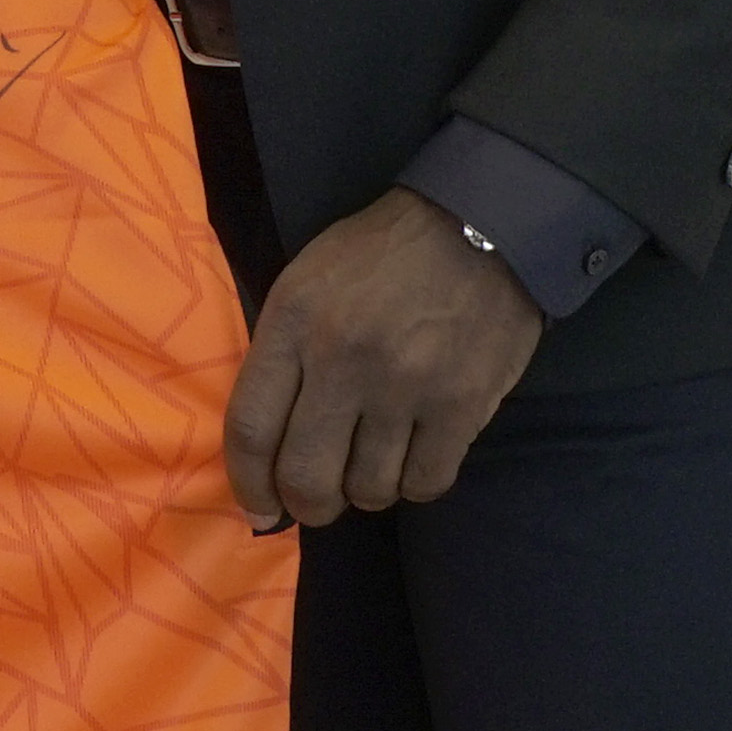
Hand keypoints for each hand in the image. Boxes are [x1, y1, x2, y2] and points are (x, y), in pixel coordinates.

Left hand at [224, 187, 544, 527]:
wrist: (482, 222)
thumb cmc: (383, 255)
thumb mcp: (308, 280)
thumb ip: (283, 354)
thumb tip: (267, 447)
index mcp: (295, 321)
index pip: (251, 429)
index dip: (248, 484)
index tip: (260, 508)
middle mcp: (343, 358)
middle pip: (306, 476)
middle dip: (307, 506)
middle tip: (318, 503)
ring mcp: (404, 385)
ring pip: (368, 490)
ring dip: (366, 491)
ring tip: (374, 463)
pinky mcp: (460, 404)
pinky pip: (424, 483)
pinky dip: (415, 482)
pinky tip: (415, 455)